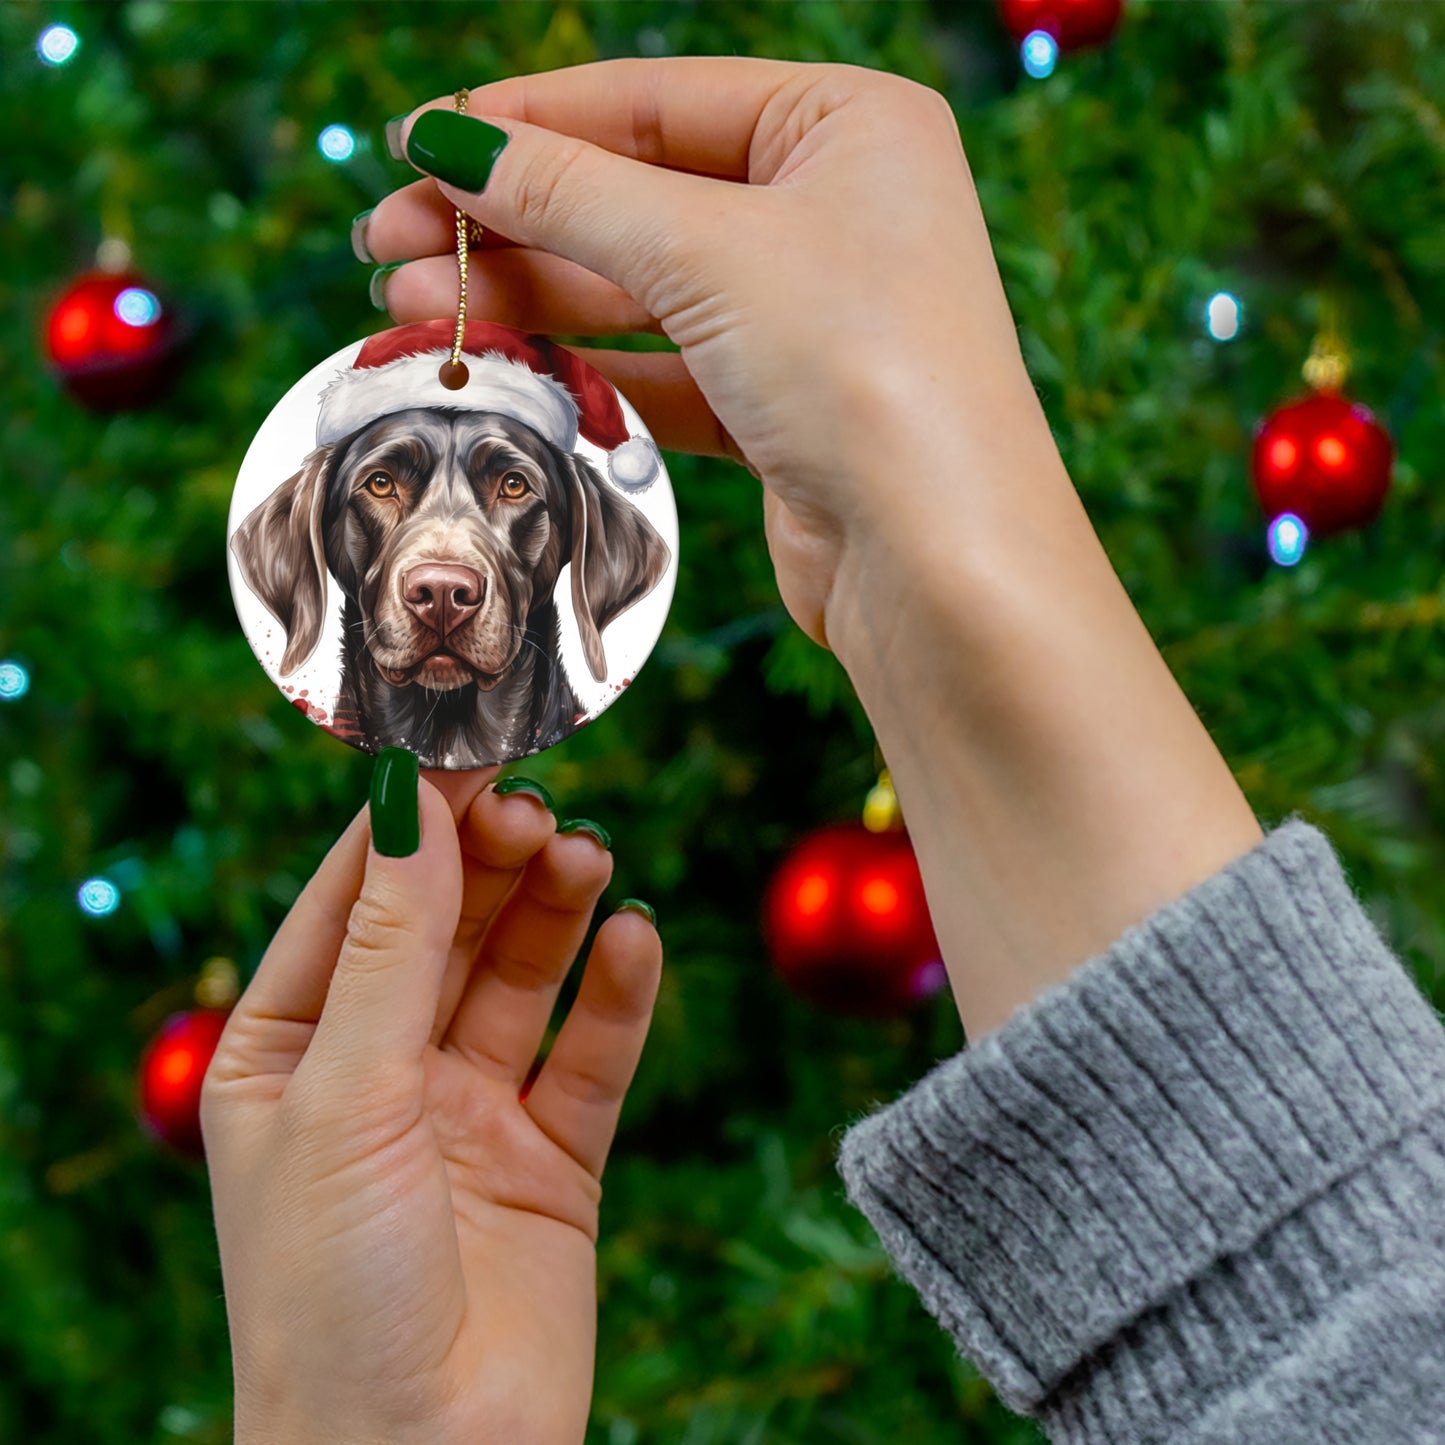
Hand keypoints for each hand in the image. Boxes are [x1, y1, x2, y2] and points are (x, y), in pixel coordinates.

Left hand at [202, 768, 661, 1444]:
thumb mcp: (346, 1095)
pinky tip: (635, 940)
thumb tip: (412, 803)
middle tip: (540, 807)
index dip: (410, 824)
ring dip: (555, 912)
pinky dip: (617, 994)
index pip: (353, 902)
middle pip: (447, 927)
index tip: (466, 749)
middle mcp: (380, 1072)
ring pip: (522, 977)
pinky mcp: (552, 1159)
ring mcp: (469, 1113)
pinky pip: (590, 1055)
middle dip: (491, 863)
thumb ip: (392, 947)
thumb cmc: (332, 1293)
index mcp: (290, 1052)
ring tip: (589, 858)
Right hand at [361, 57, 1050, 659]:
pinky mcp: (784, 408)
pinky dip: (586, 368)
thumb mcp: (706, 250)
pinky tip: (500, 362)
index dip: (526, 121)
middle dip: (509, 219)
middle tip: (386, 242)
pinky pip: (664, 368)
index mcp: (848, 125)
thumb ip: (570, 192)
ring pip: (641, 289)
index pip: (655, 100)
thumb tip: (450, 141)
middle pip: (637, 195)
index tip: (417, 143)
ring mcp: (810, 314)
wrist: (937, 560)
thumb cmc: (861, 369)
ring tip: (408, 307)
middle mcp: (835, 211)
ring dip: (527, 296)